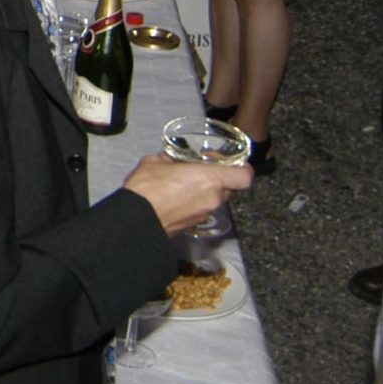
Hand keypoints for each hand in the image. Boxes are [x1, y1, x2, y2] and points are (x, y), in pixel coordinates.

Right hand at [121, 154, 252, 236]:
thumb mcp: (156, 161)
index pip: (244, 176)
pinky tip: (177, 196)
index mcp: (209, 179)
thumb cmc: (148, 189)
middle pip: (229, 187)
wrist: (137, 220)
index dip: (241, 168)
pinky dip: (196, 202)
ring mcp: (205, 213)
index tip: (230, 162)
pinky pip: (203, 209)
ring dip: (206, 190)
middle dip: (218, 178)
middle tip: (201, 169)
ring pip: (216, 198)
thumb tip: (172, 160)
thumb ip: (171, 158)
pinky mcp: (195, 224)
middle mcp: (213, 198)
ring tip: (185, 182)